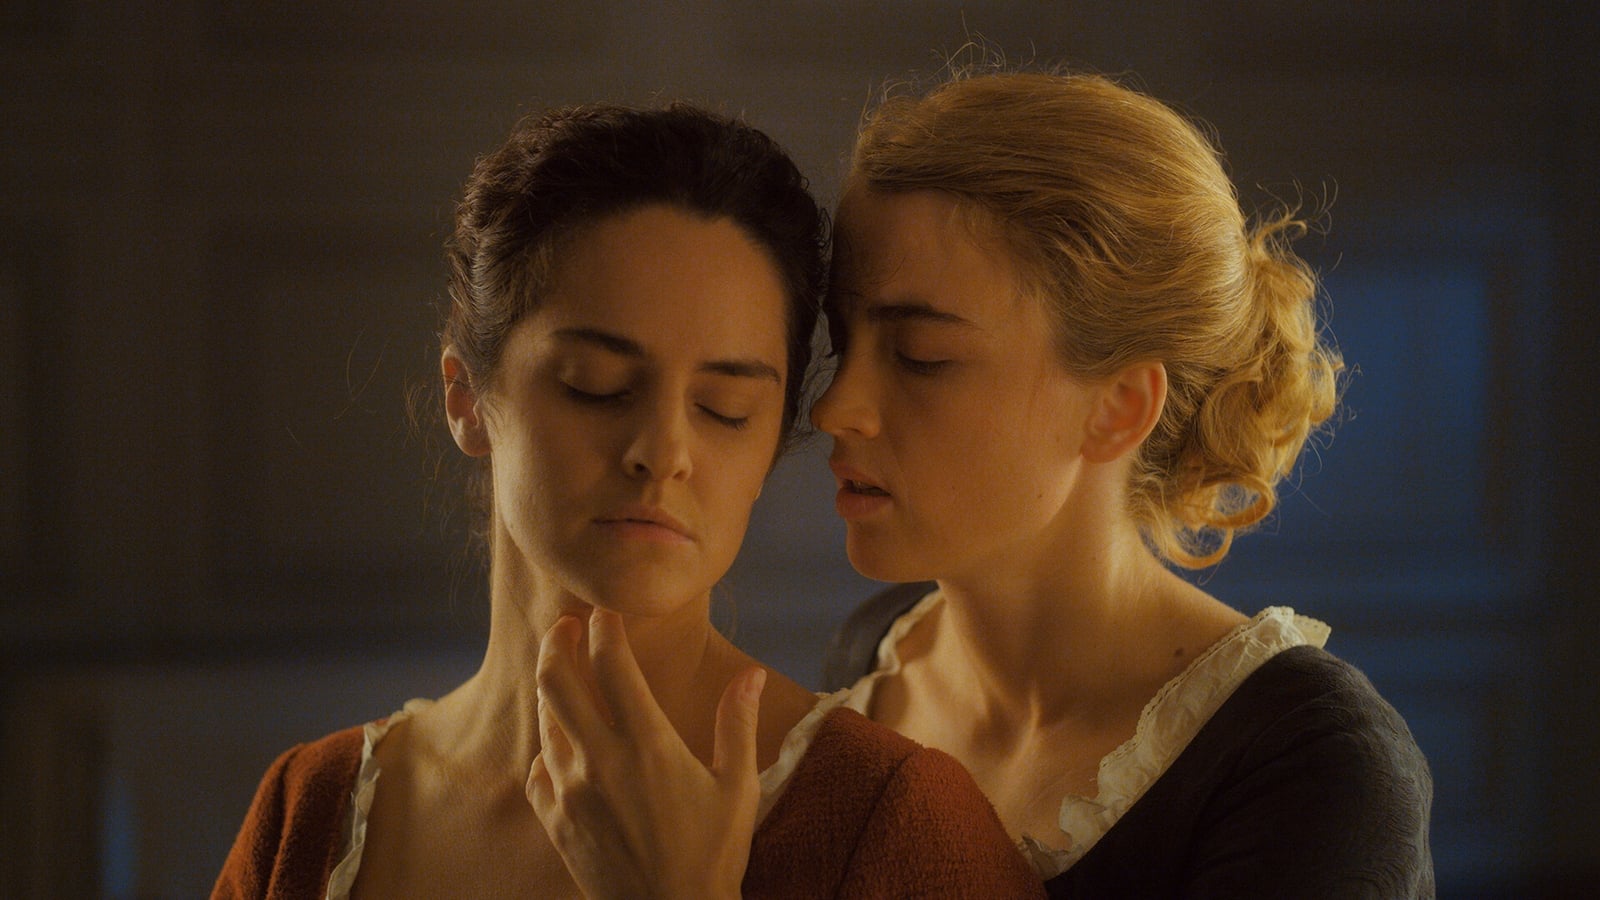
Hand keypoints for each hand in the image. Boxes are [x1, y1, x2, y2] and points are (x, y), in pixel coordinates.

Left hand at [528, 609, 764, 899]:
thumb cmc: (713, 855)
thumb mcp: (738, 788)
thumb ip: (738, 724)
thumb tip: (752, 675)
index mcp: (648, 744)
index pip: (612, 663)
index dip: (604, 626)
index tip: (606, 611)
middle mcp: (601, 760)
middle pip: (556, 680)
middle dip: (557, 641)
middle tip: (567, 625)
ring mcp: (571, 792)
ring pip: (544, 720)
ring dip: (552, 689)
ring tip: (565, 672)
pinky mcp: (556, 821)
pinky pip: (538, 768)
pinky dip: (547, 746)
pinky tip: (562, 744)